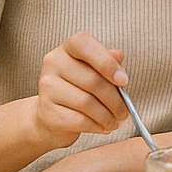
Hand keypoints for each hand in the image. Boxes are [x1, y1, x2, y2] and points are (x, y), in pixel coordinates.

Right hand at [31, 31, 129, 150]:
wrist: (51, 115)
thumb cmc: (79, 88)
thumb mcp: (95, 70)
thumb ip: (108, 61)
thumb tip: (118, 56)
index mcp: (68, 48)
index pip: (83, 44)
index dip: (106, 62)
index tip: (123, 81)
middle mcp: (53, 63)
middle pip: (92, 80)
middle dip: (115, 100)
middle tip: (124, 111)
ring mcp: (47, 87)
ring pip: (87, 103)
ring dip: (107, 116)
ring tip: (115, 121)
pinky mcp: (46, 111)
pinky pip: (79, 120)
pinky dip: (96, 126)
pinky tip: (103, 127)